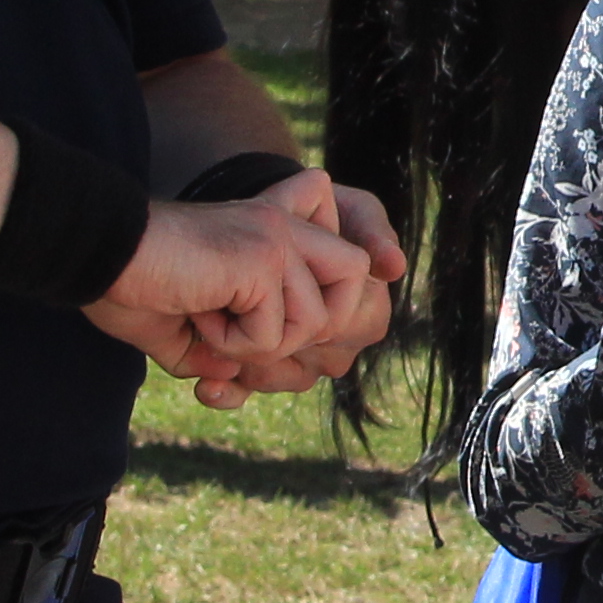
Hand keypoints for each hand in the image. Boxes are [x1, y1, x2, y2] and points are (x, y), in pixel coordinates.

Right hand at [92, 194, 371, 394]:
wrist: (96, 253)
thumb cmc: (127, 284)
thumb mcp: (181, 328)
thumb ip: (216, 351)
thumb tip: (235, 378)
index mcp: (273, 234)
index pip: (348, 270)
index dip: (327, 313)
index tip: (270, 330)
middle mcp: (285, 227)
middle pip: (359, 282)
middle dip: (315, 329)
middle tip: (250, 335)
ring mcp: (278, 238)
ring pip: (317, 322)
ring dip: (260, 343)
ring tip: (210, 317)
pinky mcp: (263, 256)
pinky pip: (274, 333)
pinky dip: (233, 343)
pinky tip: (198, 312)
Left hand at [225, 167, 409, 379]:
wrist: (258, 223)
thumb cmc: (314, 212)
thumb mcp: (349, 208)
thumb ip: (373, 230)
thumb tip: (393, 267)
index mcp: (363, 312)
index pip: (347, 327)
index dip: (316, 314)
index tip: (283, 288)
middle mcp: (334, 345)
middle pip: (312, 363)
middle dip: (276, 342)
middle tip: (241, 314)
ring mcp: (298, 363)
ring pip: (278, 379)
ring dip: (246, 364)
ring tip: (214, 337)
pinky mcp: (256, 372)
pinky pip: (246, 393)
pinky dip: (226, 392)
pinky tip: (209, 385)